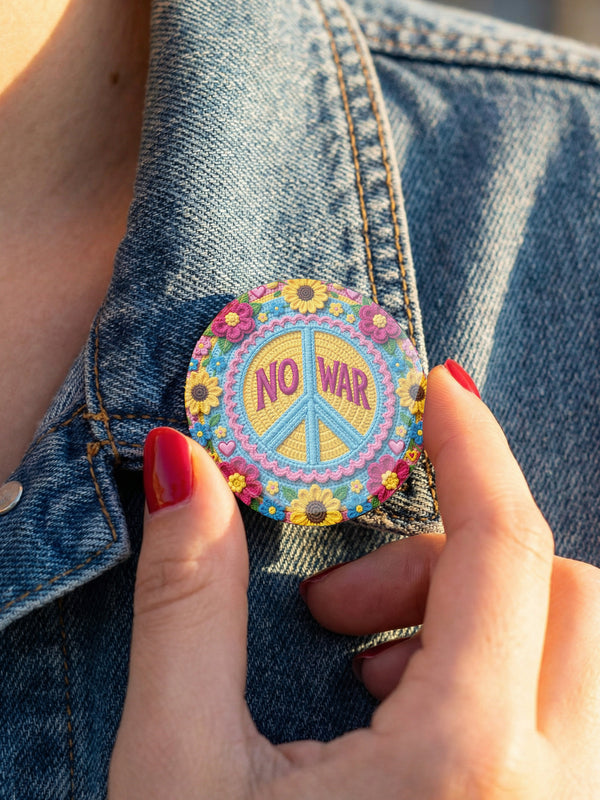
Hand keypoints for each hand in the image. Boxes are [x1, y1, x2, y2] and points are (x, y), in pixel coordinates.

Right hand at [108, 365, 599, 798]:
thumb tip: (184, 466)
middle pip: (563, 588)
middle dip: (451, 558)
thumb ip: (188, 602)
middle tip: (338, 608)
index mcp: (466, 769)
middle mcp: (558, 798)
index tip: (438, 389)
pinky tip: (403, 733)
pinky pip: (567, 714)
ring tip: (363, 676)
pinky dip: (494, 679)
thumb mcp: (181, 773)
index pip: (506, 546)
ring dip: (472, 621)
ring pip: (573, 651)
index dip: (472, 446)